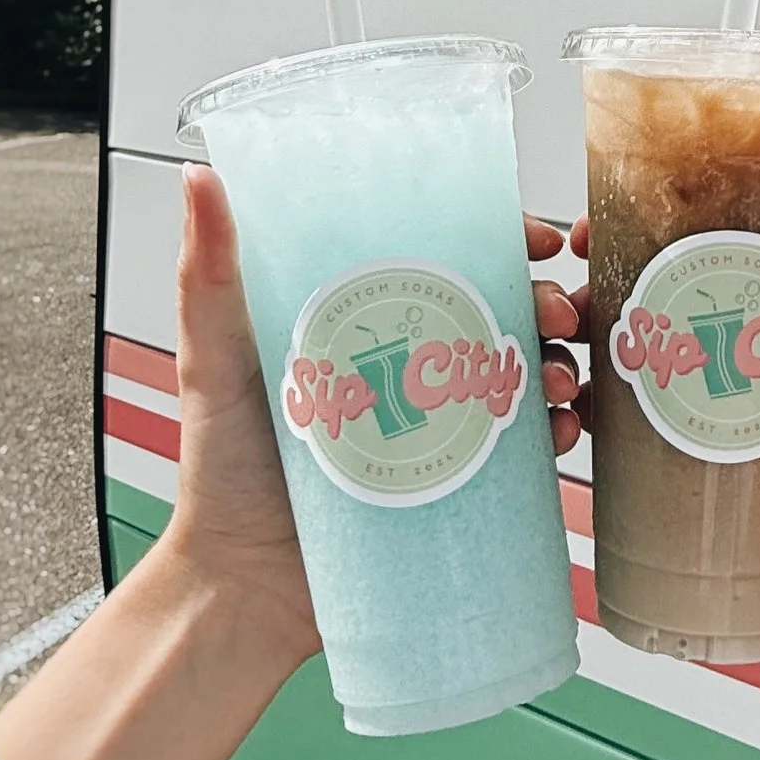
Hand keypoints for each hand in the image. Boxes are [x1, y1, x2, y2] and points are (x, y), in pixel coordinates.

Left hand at [157, 172, 585, 620]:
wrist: (243, 584)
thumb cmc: (220, 468)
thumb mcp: (212, 358)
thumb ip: (210, 274)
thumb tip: (199, 176)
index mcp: (360, 316)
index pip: (443, 254)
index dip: (500, 236)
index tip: (536, 238)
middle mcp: (406, 362)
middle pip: (499, 309)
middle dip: (546, 303)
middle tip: (557, 316)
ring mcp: (436, 422)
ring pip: (520, 373)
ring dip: (557, 364)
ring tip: (554, 380)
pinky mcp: (456, 481)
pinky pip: (523, 448)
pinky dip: (555, 430)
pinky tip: (560, 431)